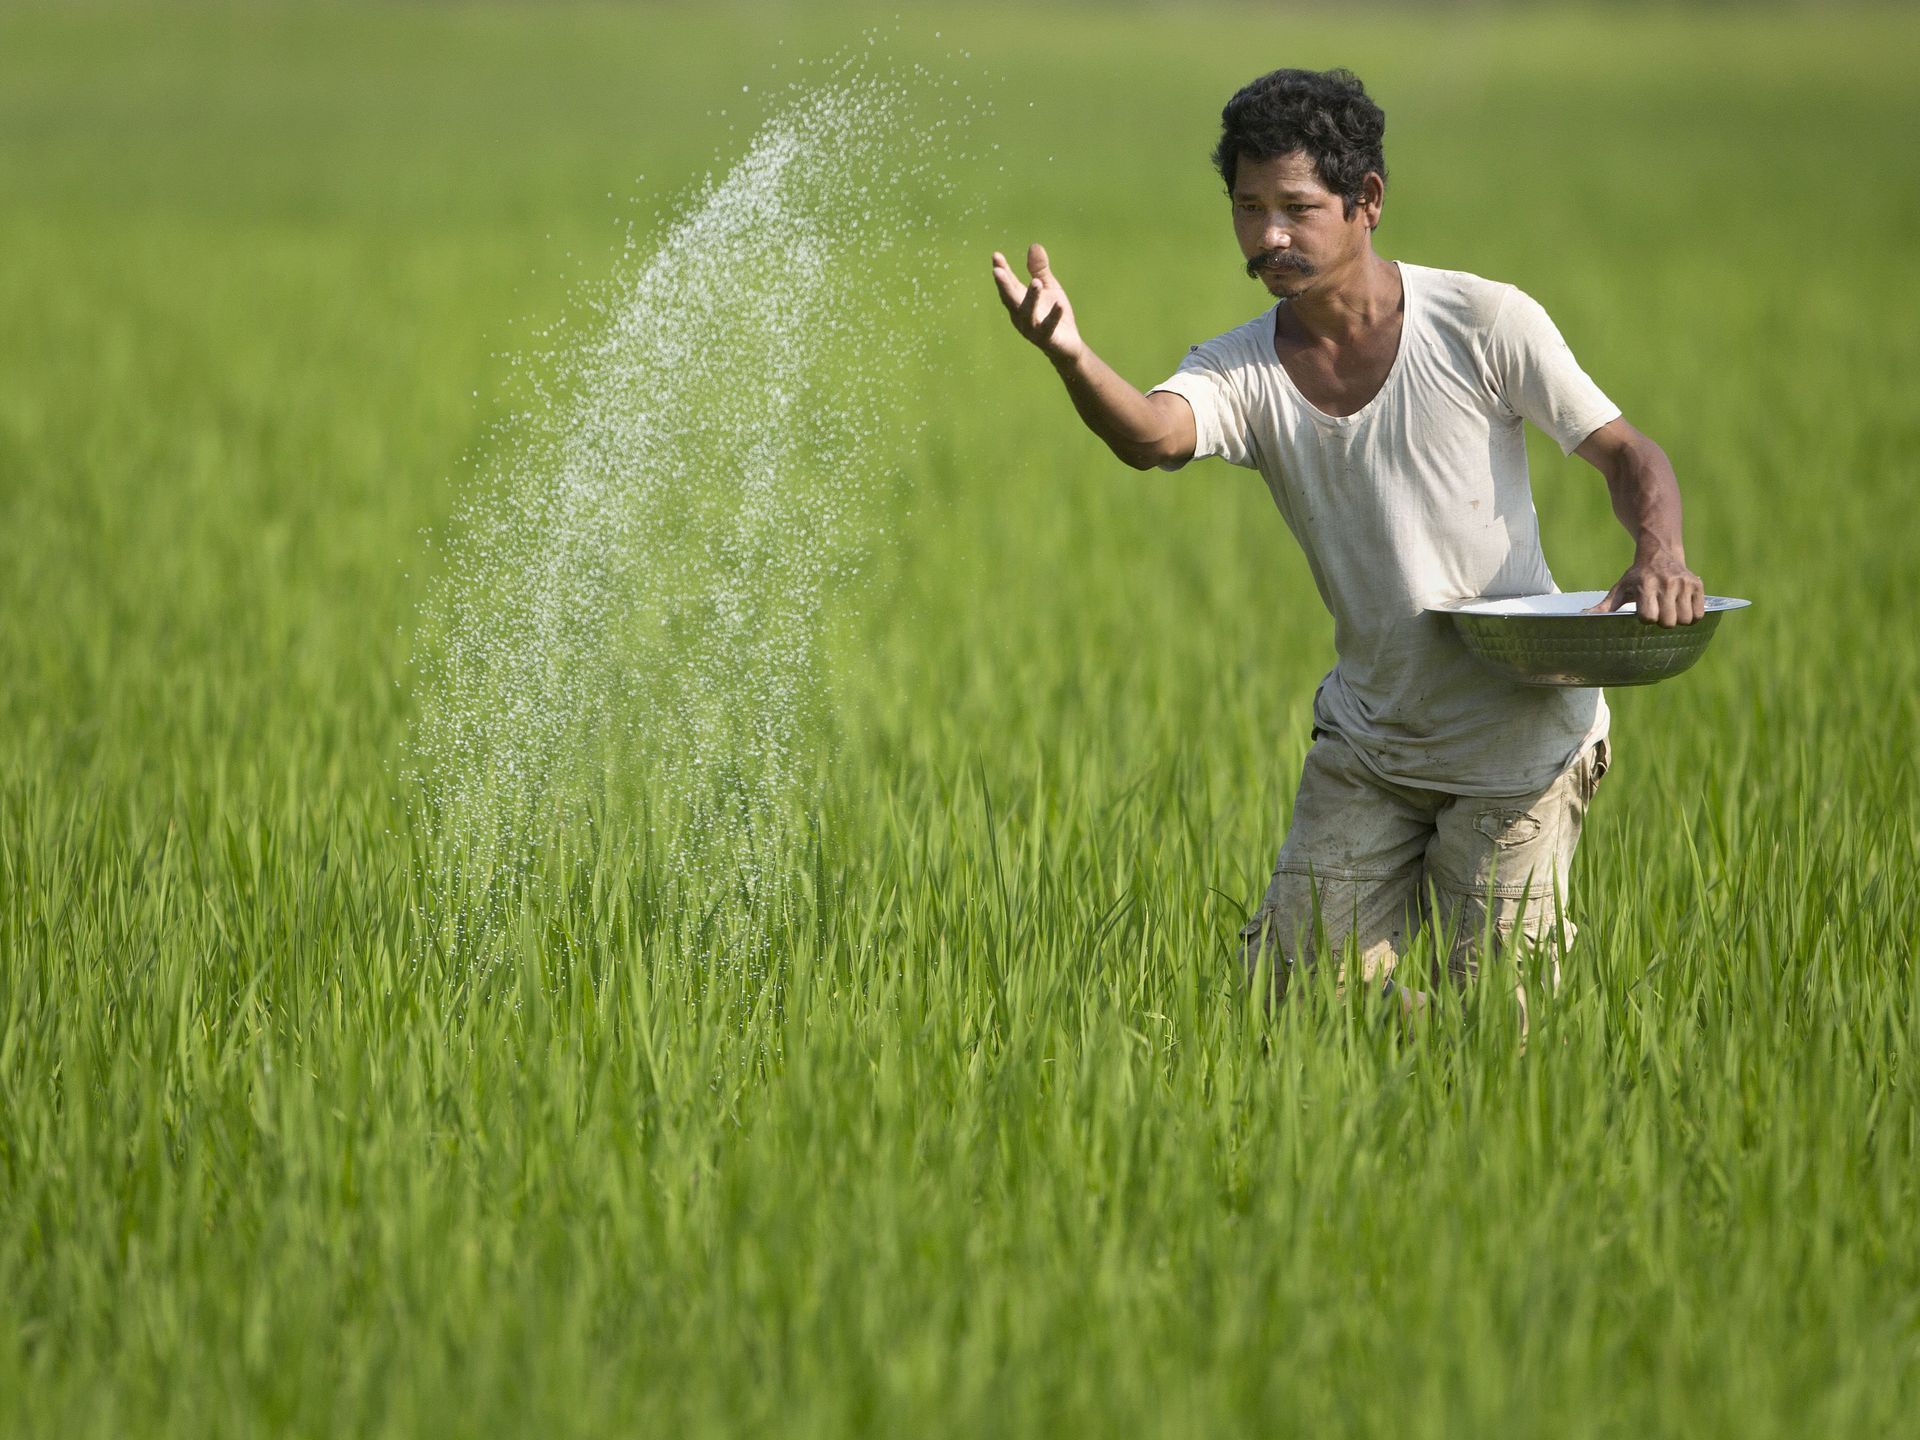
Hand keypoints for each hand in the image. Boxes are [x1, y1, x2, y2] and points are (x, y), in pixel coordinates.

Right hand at [990, 243, 1085, 363]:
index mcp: (1019, 301)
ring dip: (1030, 298)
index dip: (1002, 270)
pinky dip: (1053, 316)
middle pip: (1010, 299)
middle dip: (1004, 285)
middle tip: (997, 270)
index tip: (995, 255)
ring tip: (1036, 282)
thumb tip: (1034, 245)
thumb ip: (1039, 269)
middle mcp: (1020, 316)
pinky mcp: (1046, 339)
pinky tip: (1060, 304)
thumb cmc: (1054, 314)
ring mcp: (1032, 329)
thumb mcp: (1048, 287)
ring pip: (1027, 314)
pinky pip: (1048, 327)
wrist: (1067, 344)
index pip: (1008, 284)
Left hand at [1590, 553, 1705, 625]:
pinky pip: (1699, 615)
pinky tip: (1681, 609)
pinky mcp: (1697, 585)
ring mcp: (1684, 584)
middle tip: (1657, 613)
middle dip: (1662, 623)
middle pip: (1668, 622)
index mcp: (1645, 586)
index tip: (1642, 614)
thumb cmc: (1636, 577)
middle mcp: (1666, 583)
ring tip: (1669, 611)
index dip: (1645, 620)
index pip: (1648, 617)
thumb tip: (1582, 617)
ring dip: (1678, 621)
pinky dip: (1692, 617)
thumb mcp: (1619, 589)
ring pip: (1685, 620)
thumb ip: (1603, 607)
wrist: (1659, 553)